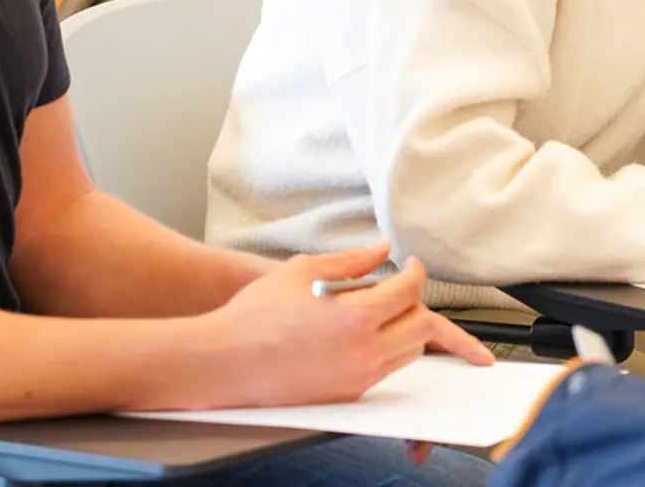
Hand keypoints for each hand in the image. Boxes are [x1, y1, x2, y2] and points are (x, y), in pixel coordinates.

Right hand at [180, 244, 492, 411]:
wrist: (223, 362)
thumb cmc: (256, 314)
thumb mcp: (303, 271)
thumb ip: (351, 260)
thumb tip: (382, 248)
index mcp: (356, 318)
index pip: (410, 292)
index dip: (415, 273)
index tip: (410, 266)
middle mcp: (363, 353)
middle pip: (422, 326)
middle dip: (417, 302)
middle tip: (403, 288)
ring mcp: (357, 379)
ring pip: (408, 352)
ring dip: (407, 328)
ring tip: (386, 310)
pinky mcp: (346, 395)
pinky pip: (385, 371)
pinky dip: (387, 350)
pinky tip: (366, 334)